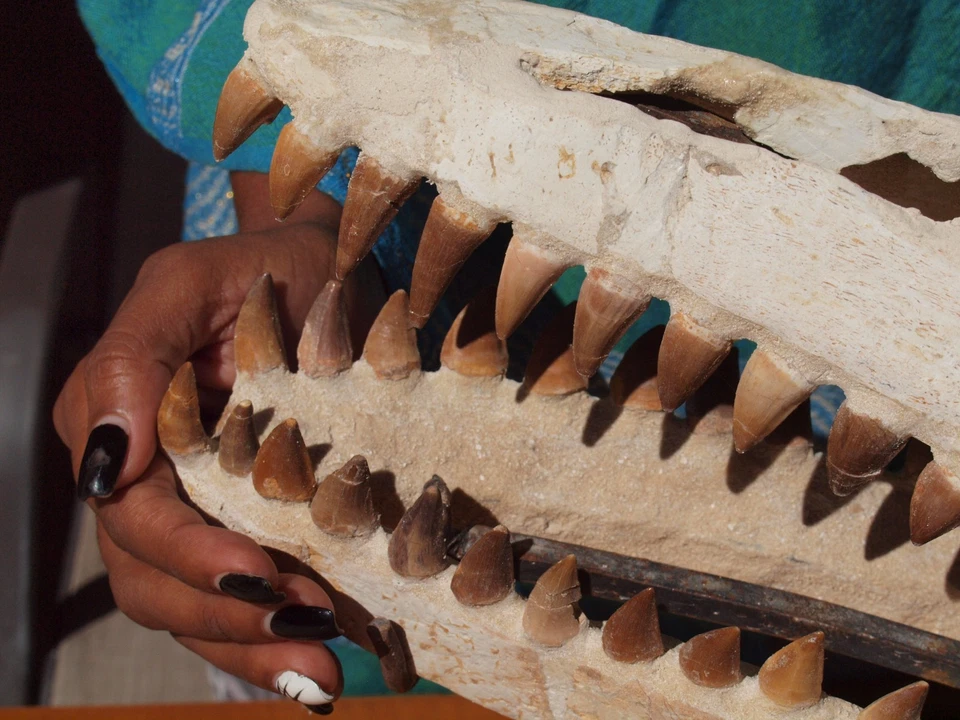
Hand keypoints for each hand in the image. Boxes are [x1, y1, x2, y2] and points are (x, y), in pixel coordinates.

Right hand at [53, 172, 383, 709]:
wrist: (323, 270)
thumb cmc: (261, 267)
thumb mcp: (189, 284)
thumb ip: (131, 359)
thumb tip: (106, 461)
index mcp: (118, 423)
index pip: (136, 517)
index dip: (190, 557)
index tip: (258, 579)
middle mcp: (148, 477)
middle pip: (155, 579)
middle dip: (225, 621)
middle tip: (305, 641)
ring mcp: (196, 505)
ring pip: (190, 606)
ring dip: (248, 649)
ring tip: (316, 675)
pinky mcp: (247, 520)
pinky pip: (236, 597)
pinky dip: (265, 639)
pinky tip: (307, 667)